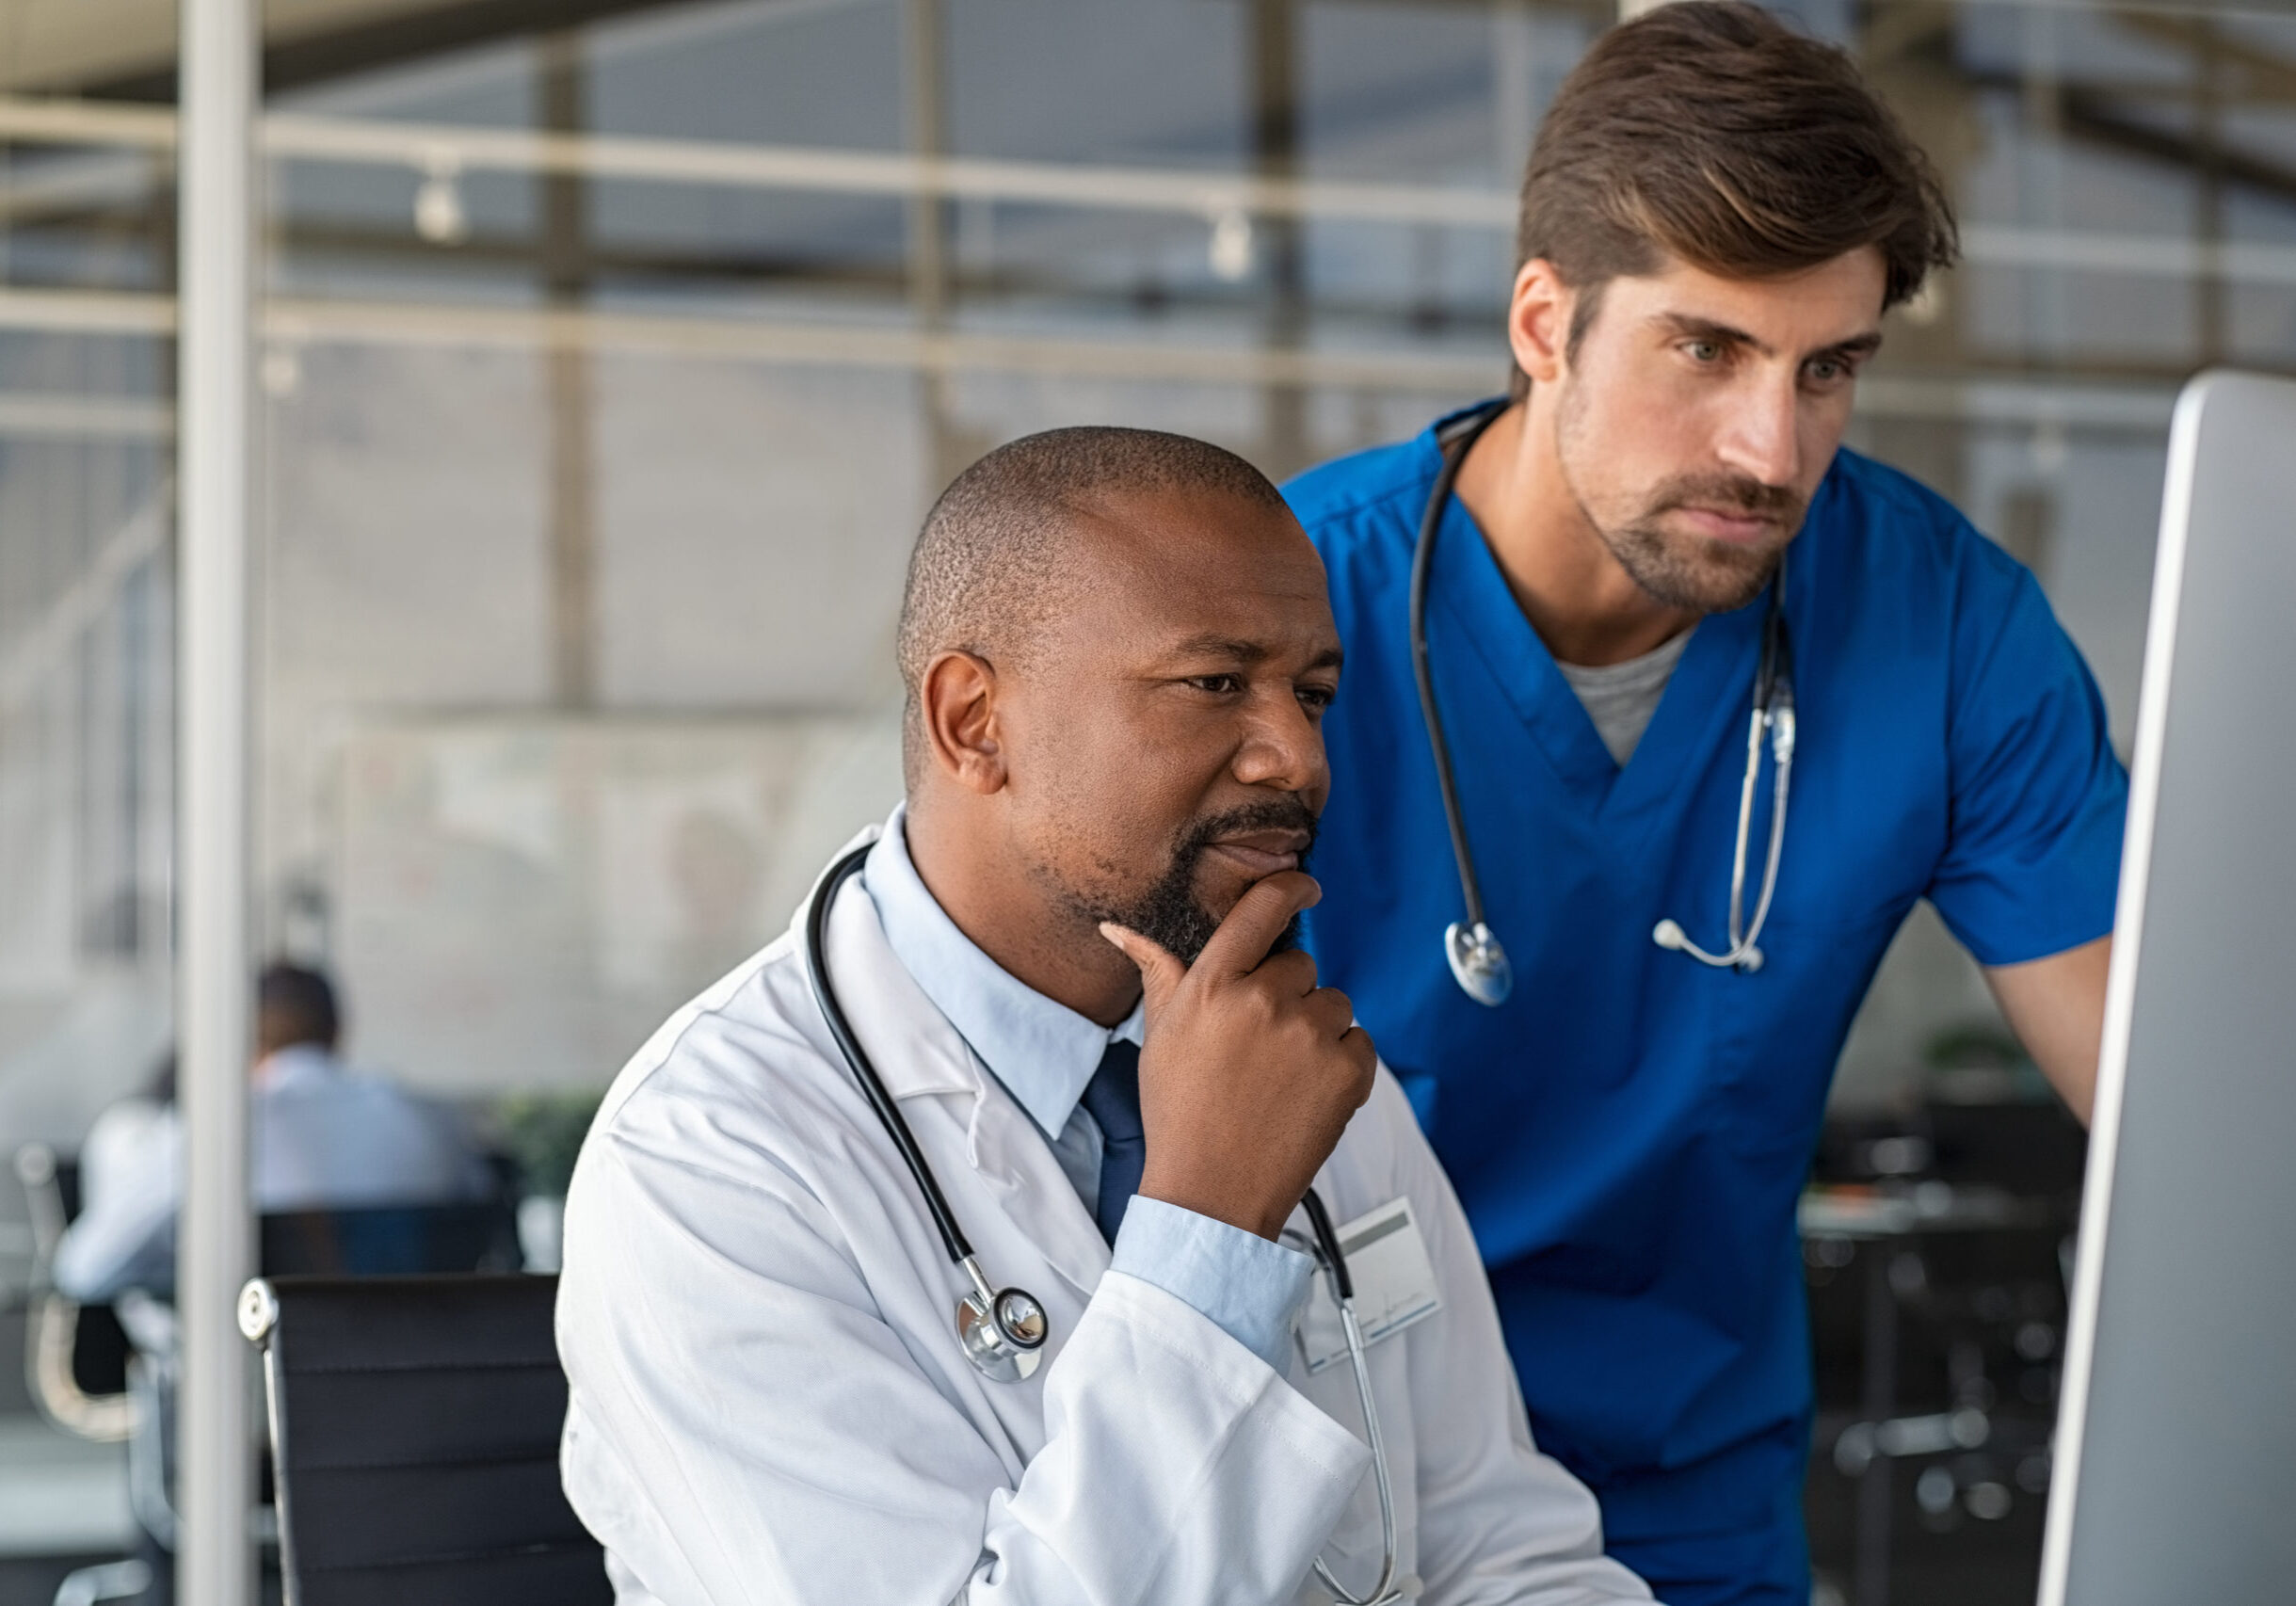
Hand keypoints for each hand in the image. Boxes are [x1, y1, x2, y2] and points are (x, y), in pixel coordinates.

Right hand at [1100, 872, 1376, 1240]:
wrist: (1213, 1193)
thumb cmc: (1180, 1114)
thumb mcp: (1159, 1036)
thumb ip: (1156, 971)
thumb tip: (1120, 929)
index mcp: (1214, 985)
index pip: (1263, 908)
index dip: (1291, 887)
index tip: (1305, 886)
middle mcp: (1264, 1000)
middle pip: (1301, 964)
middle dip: (1287, 995)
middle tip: (1259, 1045)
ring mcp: (1310, 1034)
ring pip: (1333, 1004)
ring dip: (1317, 1029)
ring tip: (1280, 1076)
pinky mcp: (1349, 1070)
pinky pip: (1360, 1042)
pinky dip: (1343, 1064)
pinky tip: (1305, 1093)